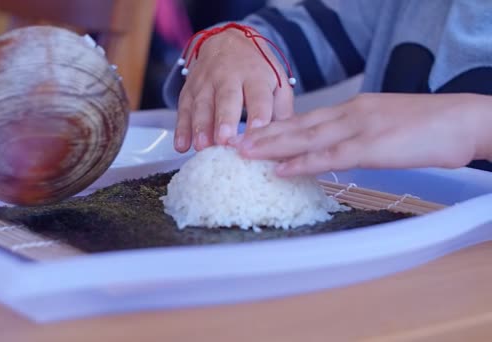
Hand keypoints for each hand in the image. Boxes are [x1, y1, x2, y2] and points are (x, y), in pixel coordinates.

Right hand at [175, 28, 293, 151]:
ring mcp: (206, 83)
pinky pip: (183, 109)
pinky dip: (181, 128)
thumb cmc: (256, 71)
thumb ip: (282, 111)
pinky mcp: (188, 90)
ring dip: (200, 126)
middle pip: (226, 98)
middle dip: (225, 120)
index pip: (258, 96)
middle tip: (225, 140)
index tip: (257, 133)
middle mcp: (229, 77)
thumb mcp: (276, 83)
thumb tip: (286, 142)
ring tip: (202, 146)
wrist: (226, 42)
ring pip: (201, 105)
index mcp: (255, 76)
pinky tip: (181, 145)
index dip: (258, 114)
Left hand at [231, 93, 491, 175]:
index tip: (253, 135)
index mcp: (354, 109)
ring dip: (271, 147)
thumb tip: (339, 150)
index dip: (277, 128)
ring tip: (244, 154)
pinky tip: (280, 170)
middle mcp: (350, 114)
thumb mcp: (386, 126)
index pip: (306, 119)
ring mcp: (359, 128)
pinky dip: (301, 162)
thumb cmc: (430, 127)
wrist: (465, 121)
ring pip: (305, 138)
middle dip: (263, 136)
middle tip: (234, 144)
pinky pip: (329, 155)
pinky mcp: (372, 146)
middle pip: (298, 126)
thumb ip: (359, 135)